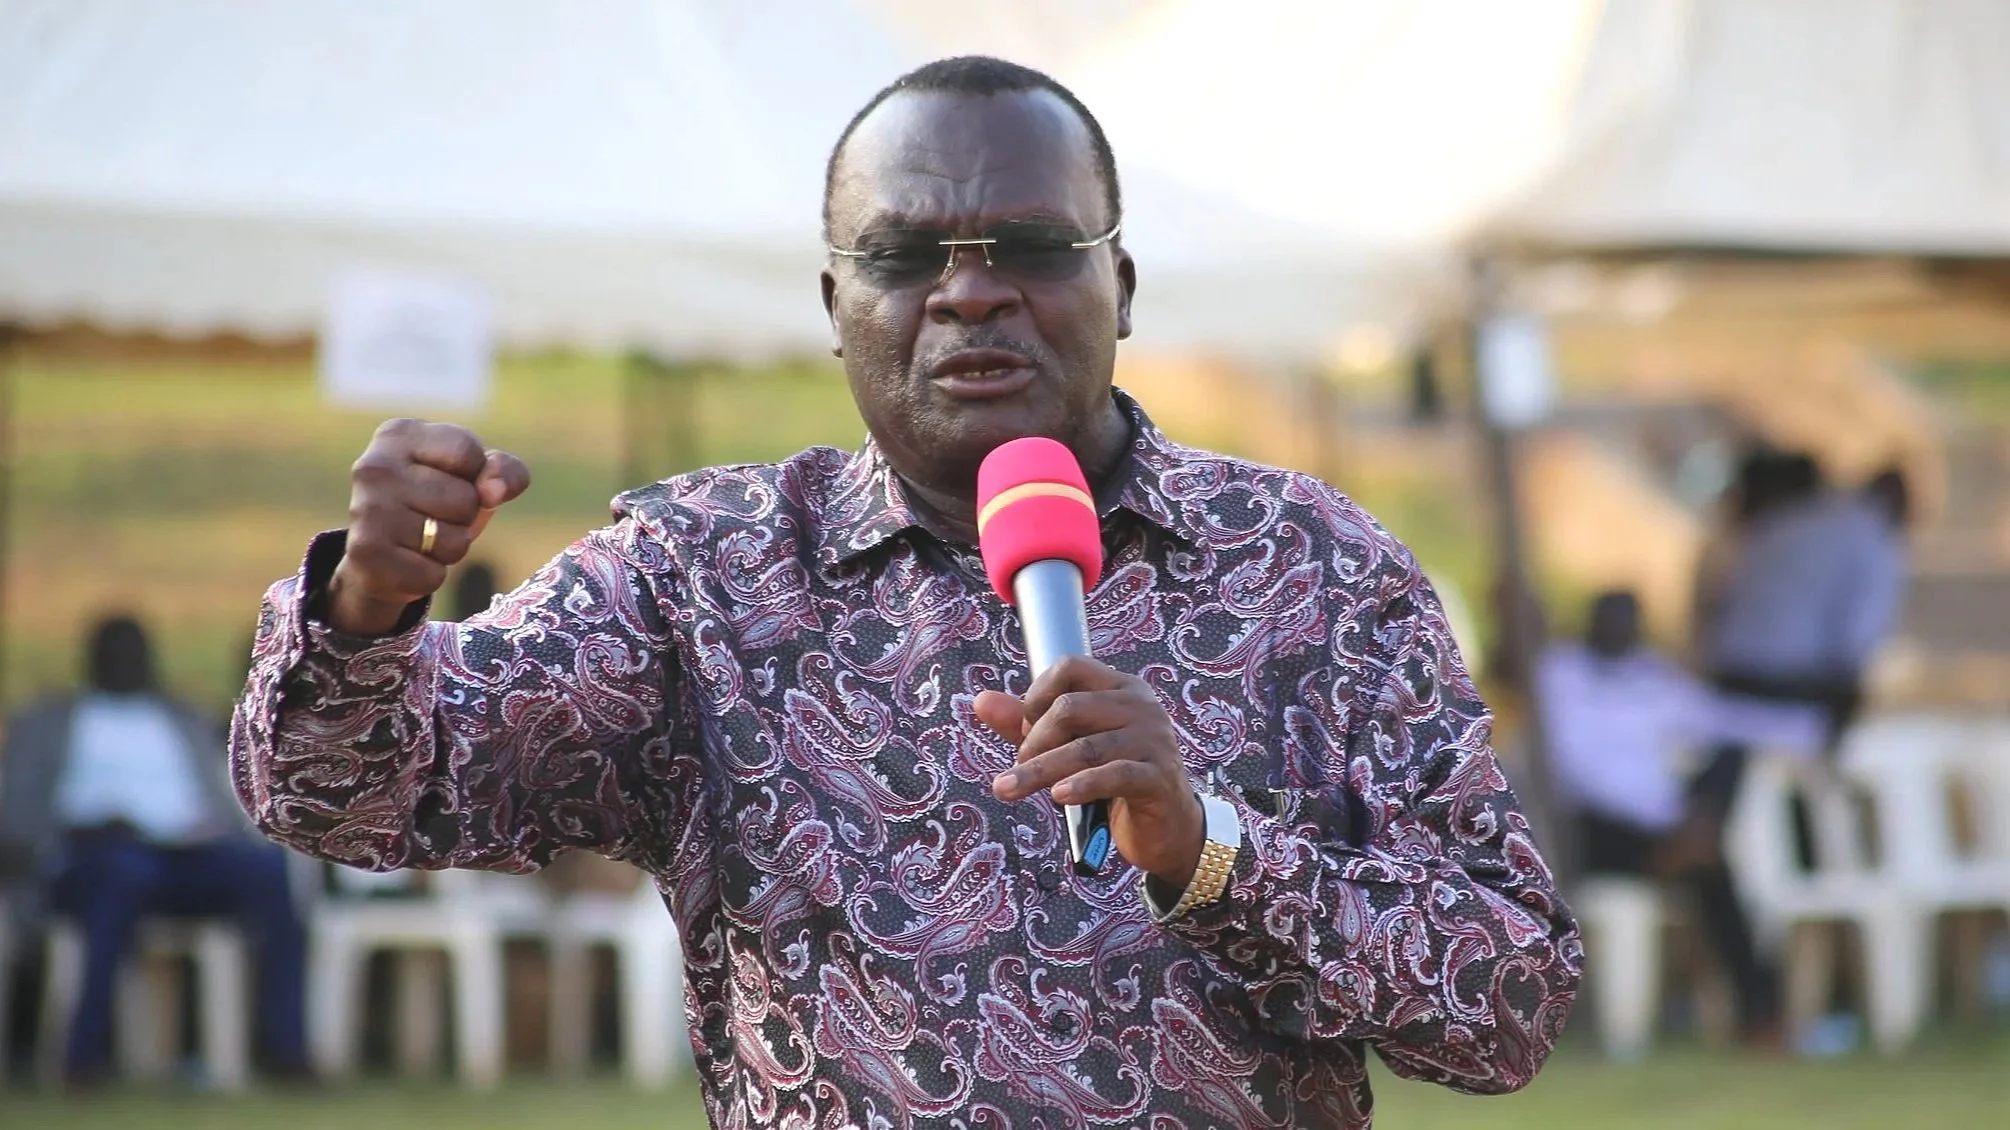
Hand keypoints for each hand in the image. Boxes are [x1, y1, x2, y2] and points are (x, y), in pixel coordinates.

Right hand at [326, 419, 530, 634]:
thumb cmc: (436, 504)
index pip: (468, 452)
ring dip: (449, 548)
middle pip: (465, 499)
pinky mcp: (366, 553)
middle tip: (434, 517)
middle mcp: (375, 466)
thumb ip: (503, 470)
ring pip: (453, 541)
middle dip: (464, 516)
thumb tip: (494, 492)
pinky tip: (406, 562)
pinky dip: (430, 576)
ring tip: (421, 539)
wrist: (380, 558)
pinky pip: (433, 575)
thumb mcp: (475, 477)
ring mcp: (366, 509)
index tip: (450, 480)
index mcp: (399, 434)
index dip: (476, 475)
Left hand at [976, 655, 1204, 887]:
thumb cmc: (1115, 781)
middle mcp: (1141, 705)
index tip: (1024, 728)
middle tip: (1021, 768)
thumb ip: (1027, 724)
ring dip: (1039, 770)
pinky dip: (1081, 785)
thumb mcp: (1069, 747)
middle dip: (1034, 741)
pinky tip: (1059, 796)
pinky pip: (1113, 775)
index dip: (1037, 694)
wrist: (1167, 827)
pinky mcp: (1159, 777)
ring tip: (1008, 789)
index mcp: (1121, 688)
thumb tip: (981, 701)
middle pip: (1070, 708)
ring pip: (1085, 747)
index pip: (1071, 667)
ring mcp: (1154, 740)